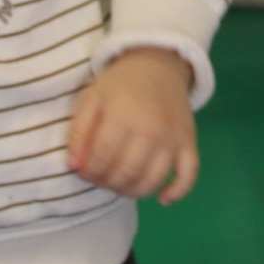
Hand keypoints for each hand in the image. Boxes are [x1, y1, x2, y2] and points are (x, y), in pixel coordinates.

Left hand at [66, 48, 197, 202]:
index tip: (83, 170)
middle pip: (126, 172)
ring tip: (120, 184)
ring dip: (132, 191)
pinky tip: (163, 199)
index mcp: (123, 116)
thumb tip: (74, 166)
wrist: (158, 64)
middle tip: (100, 177)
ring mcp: (173, 137)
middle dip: (106, 182)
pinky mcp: (189, 141)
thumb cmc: (120, 84)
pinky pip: (189, 173)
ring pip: (153, 179)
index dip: (88, 171)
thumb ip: (78, 132)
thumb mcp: (91, 98)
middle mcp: (151, 129)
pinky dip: (178, 191)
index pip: (101, 159)